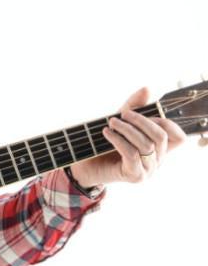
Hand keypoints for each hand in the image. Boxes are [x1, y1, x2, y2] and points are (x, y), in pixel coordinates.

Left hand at [69, 87, 186, 186]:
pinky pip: (132, 154)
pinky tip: (107, 132)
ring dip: (127, 129)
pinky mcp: (135, 176)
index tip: (146, 114)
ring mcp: (148, 170)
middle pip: (161, 136)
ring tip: (111, 122)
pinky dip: (118, 140)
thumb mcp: (122, 121)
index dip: (166, 122)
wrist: (87, 166)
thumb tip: (147, 89)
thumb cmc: (106, 144)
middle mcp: (158, 160)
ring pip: (146, 145)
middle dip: (142, 121)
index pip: (178, 137)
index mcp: (160, 148)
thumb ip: (135, 106)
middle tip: (123, 114)